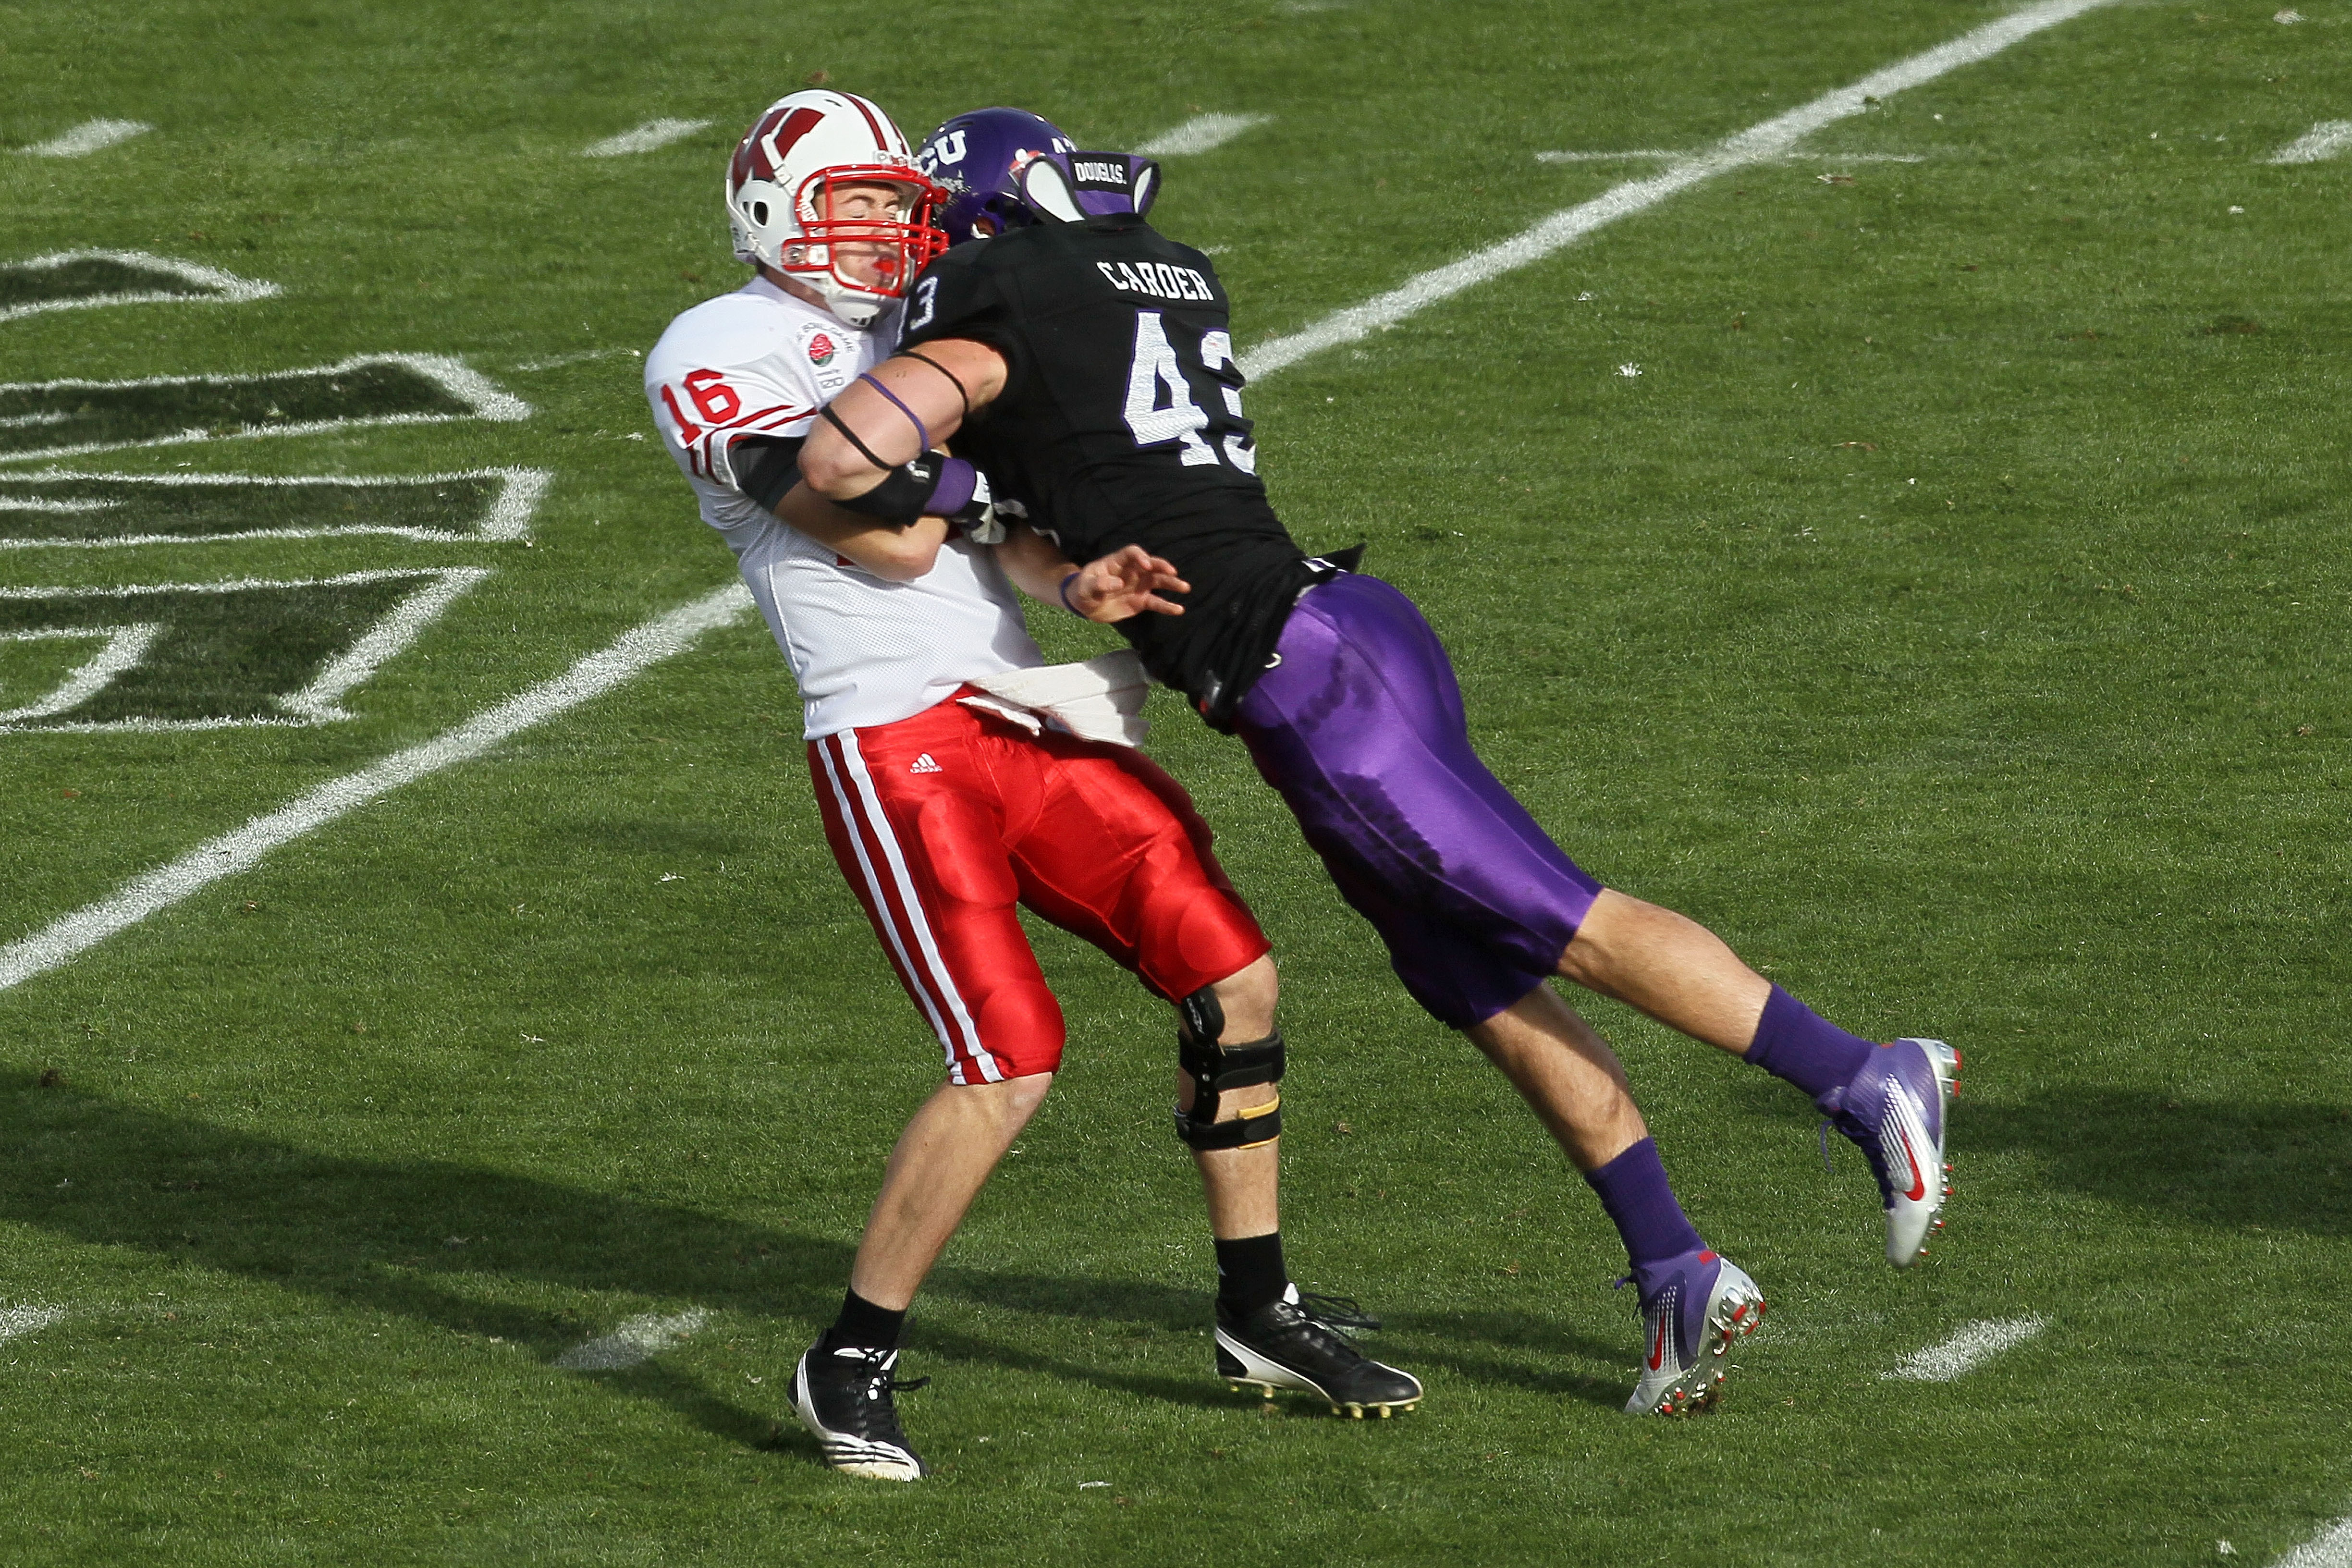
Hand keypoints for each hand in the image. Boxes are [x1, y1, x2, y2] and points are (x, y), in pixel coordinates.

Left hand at [1067, 545, 1188, 621]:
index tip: (1146, 565)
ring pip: (1158, 582)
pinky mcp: (1141, 601)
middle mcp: (1132, 572)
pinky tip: (1178, 610)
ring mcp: (1138, 586)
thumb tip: (1118, 584)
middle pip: (1150, 565)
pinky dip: (1167, 606)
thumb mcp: (1085, 587)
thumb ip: (1099, 584)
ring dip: (1171, 583)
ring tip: (1185, 587)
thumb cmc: (1082, 590)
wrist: (1085, 605)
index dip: (1140, 557)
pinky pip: (1156, 602)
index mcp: (1117, 563)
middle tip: (1173, 572)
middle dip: (1162, 567)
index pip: (1132, 553)